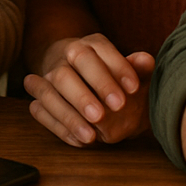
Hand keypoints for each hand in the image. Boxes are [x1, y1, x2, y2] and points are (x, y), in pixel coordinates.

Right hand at [23, 35, 152, 145]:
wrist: (88, 76)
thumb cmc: (116, 76)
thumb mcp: (132, 71)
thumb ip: (139, 68)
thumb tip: (146, 60)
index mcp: (91, 45)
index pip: (98, 51)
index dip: (115, 69)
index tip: (133, 89)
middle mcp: (66, 57)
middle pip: (65, 74)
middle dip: (83, 96)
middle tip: (101, 116)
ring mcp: (49, 76)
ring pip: (48, 93)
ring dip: (68, 116)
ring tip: (91, 136)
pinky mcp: (41, 95)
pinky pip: (39, 110)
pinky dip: (57, 125)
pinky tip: (79, 140)